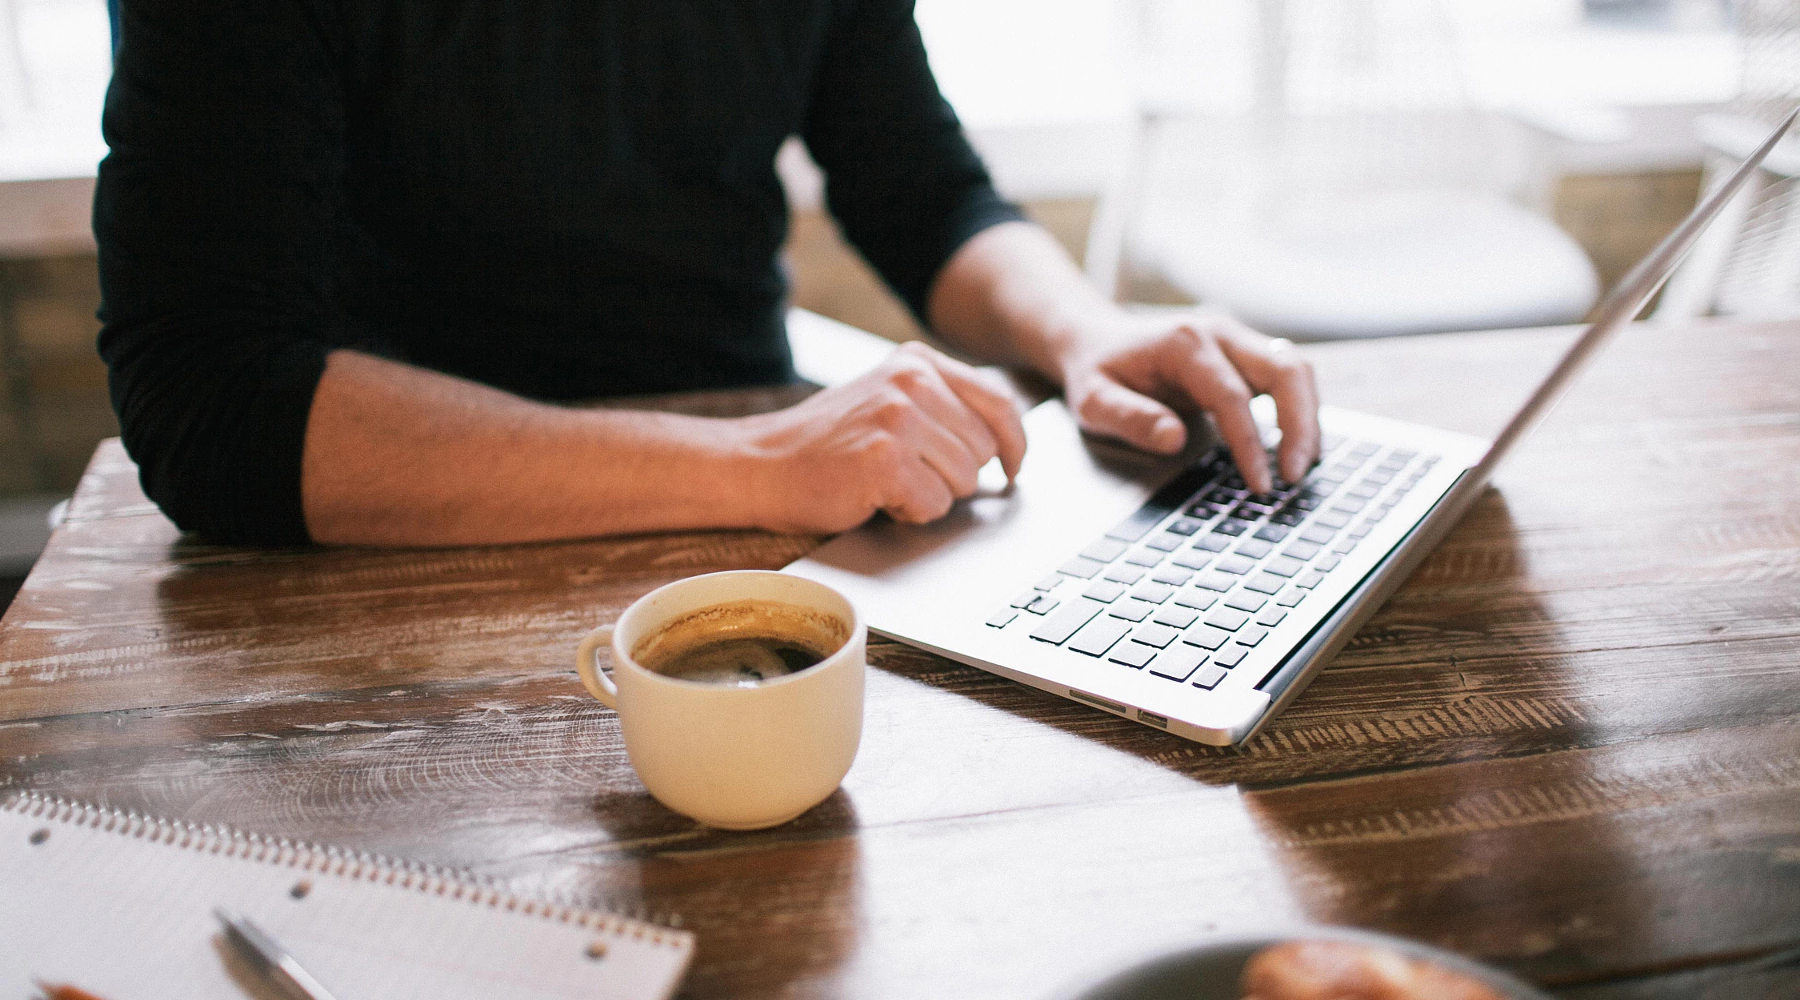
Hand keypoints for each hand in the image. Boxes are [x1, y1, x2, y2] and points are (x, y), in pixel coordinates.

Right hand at [738, 342, 1026, 531]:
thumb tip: (1007, 442)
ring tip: (887, 483)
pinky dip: (910, 513)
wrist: (762, 465)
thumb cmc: (827, 445)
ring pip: (964, 480)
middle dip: (956, 475)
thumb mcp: (889, 400)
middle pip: (984, 449)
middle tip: (908, 475)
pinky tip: (876, 496)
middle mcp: (912, 380)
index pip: (998, 402)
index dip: (1014, 444)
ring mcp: (898, 417)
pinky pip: (934, 504)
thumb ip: (943, 407)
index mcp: (918, 361)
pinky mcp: (886, 458)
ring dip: (932, 496)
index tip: (1014, 467)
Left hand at [1055, 311, 1320, 493]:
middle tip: (1293, 476)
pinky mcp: (1246, 353)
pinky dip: (1300, 409)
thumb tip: (1174, 440)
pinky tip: (1296, 446)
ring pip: (1295, 369)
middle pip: (1285, 369)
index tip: (1260, 485)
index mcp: (1183, 343)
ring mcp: (1237, 339)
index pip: (1231, 395)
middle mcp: (1219, 332)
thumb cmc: (1097, 371)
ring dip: (1308, 417)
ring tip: (1302, 465)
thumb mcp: (1093, 399)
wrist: (1097, 338)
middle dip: (1299, 424)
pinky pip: (1287, 376)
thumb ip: (1129, 418)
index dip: (1250, 442)